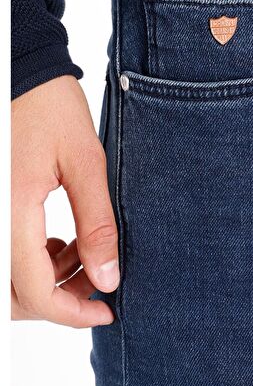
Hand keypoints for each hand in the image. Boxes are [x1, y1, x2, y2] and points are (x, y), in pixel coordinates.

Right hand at [11, 76, 118, 326]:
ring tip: (83, 254)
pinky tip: (59, 241)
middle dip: (57, 302)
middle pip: (12, 298)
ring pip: (6, 280)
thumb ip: (97, 224)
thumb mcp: (85, 162)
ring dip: (45, 281)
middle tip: (97, 284)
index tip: (107, 310)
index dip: (73, 313)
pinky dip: (31, 260)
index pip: (35, 293)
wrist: (19, 71)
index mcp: (11, 213)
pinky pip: (4, 254)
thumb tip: (108, 278)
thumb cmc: (50, 106)